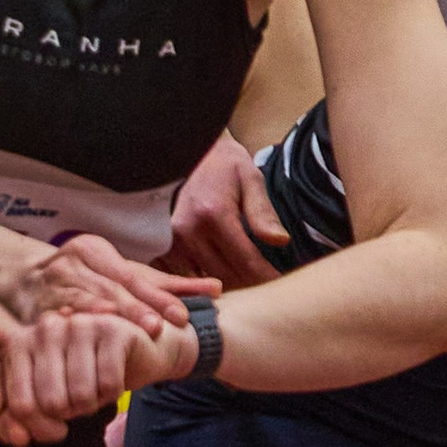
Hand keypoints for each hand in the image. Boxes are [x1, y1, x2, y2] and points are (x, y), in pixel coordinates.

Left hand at [0, 308, 198, 442]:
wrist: (136, 354)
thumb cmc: (86, 379)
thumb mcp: (48, 401)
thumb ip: (23, 422)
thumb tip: (19, 440)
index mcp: (19, 344)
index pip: (19, 406)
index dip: (40, 429)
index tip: (55, 430)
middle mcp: (45, 328)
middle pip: (51, 403)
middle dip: (71, 416)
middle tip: (81, 404)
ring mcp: (79, 324)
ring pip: (81, 396)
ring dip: (94, 404)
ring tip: (96, 389)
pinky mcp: (113, 329)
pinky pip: (109, 385)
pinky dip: (115, 394)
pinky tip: (115, 379)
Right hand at [4, 231, 196, 337]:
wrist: (21, 280)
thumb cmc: (85, 279)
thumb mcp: (123, 275)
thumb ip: (166, 285)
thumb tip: (217, 290)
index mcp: (96, 250)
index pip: (134, 276)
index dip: (158, 296)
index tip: (182, 315)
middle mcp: (74, 261)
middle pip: (114, 288)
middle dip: (138, 309)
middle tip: (159, 327)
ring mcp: (53, 281)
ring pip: (88, 300)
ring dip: (110, 317)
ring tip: (131, 332)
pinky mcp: (38, 305)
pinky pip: (59, 314)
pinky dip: (76, 322)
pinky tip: (90, 332)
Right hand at [162, 129, 291, 287]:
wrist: (191, 154)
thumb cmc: (226, 167)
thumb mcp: (250, 179)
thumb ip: (263, 212)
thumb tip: (281, 241)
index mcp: (213, 213)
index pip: (246, 261)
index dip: (266, 278)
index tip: (282, 287)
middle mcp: (189, 230)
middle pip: (226, 277)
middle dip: (250, 287)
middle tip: (268, 292)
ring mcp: (172, 241)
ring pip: (206, 283)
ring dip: (228, 290)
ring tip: (248, 291)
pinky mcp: (164, 247)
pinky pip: (188, 278)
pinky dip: (206, 285)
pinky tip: (222, 285)